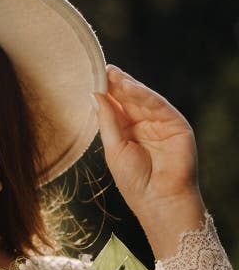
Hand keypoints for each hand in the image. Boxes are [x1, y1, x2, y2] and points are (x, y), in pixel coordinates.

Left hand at [92, 64, 206, 258]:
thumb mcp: (114, 149)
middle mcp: (144, 126)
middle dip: (116, 85)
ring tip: (113, 74)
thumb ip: (107, 121)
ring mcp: (161, 124)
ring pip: (143, 100)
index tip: (93, 77)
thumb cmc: (134, 181)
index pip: (116, 107)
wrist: (158, 200)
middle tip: (102, 69)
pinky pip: (159, 105)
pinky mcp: (176, 125)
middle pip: (129, 100)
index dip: (106, 93)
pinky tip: (129, 87)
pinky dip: (144, 95)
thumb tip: (95, 95)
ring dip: (128, 86)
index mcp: (128, 132)